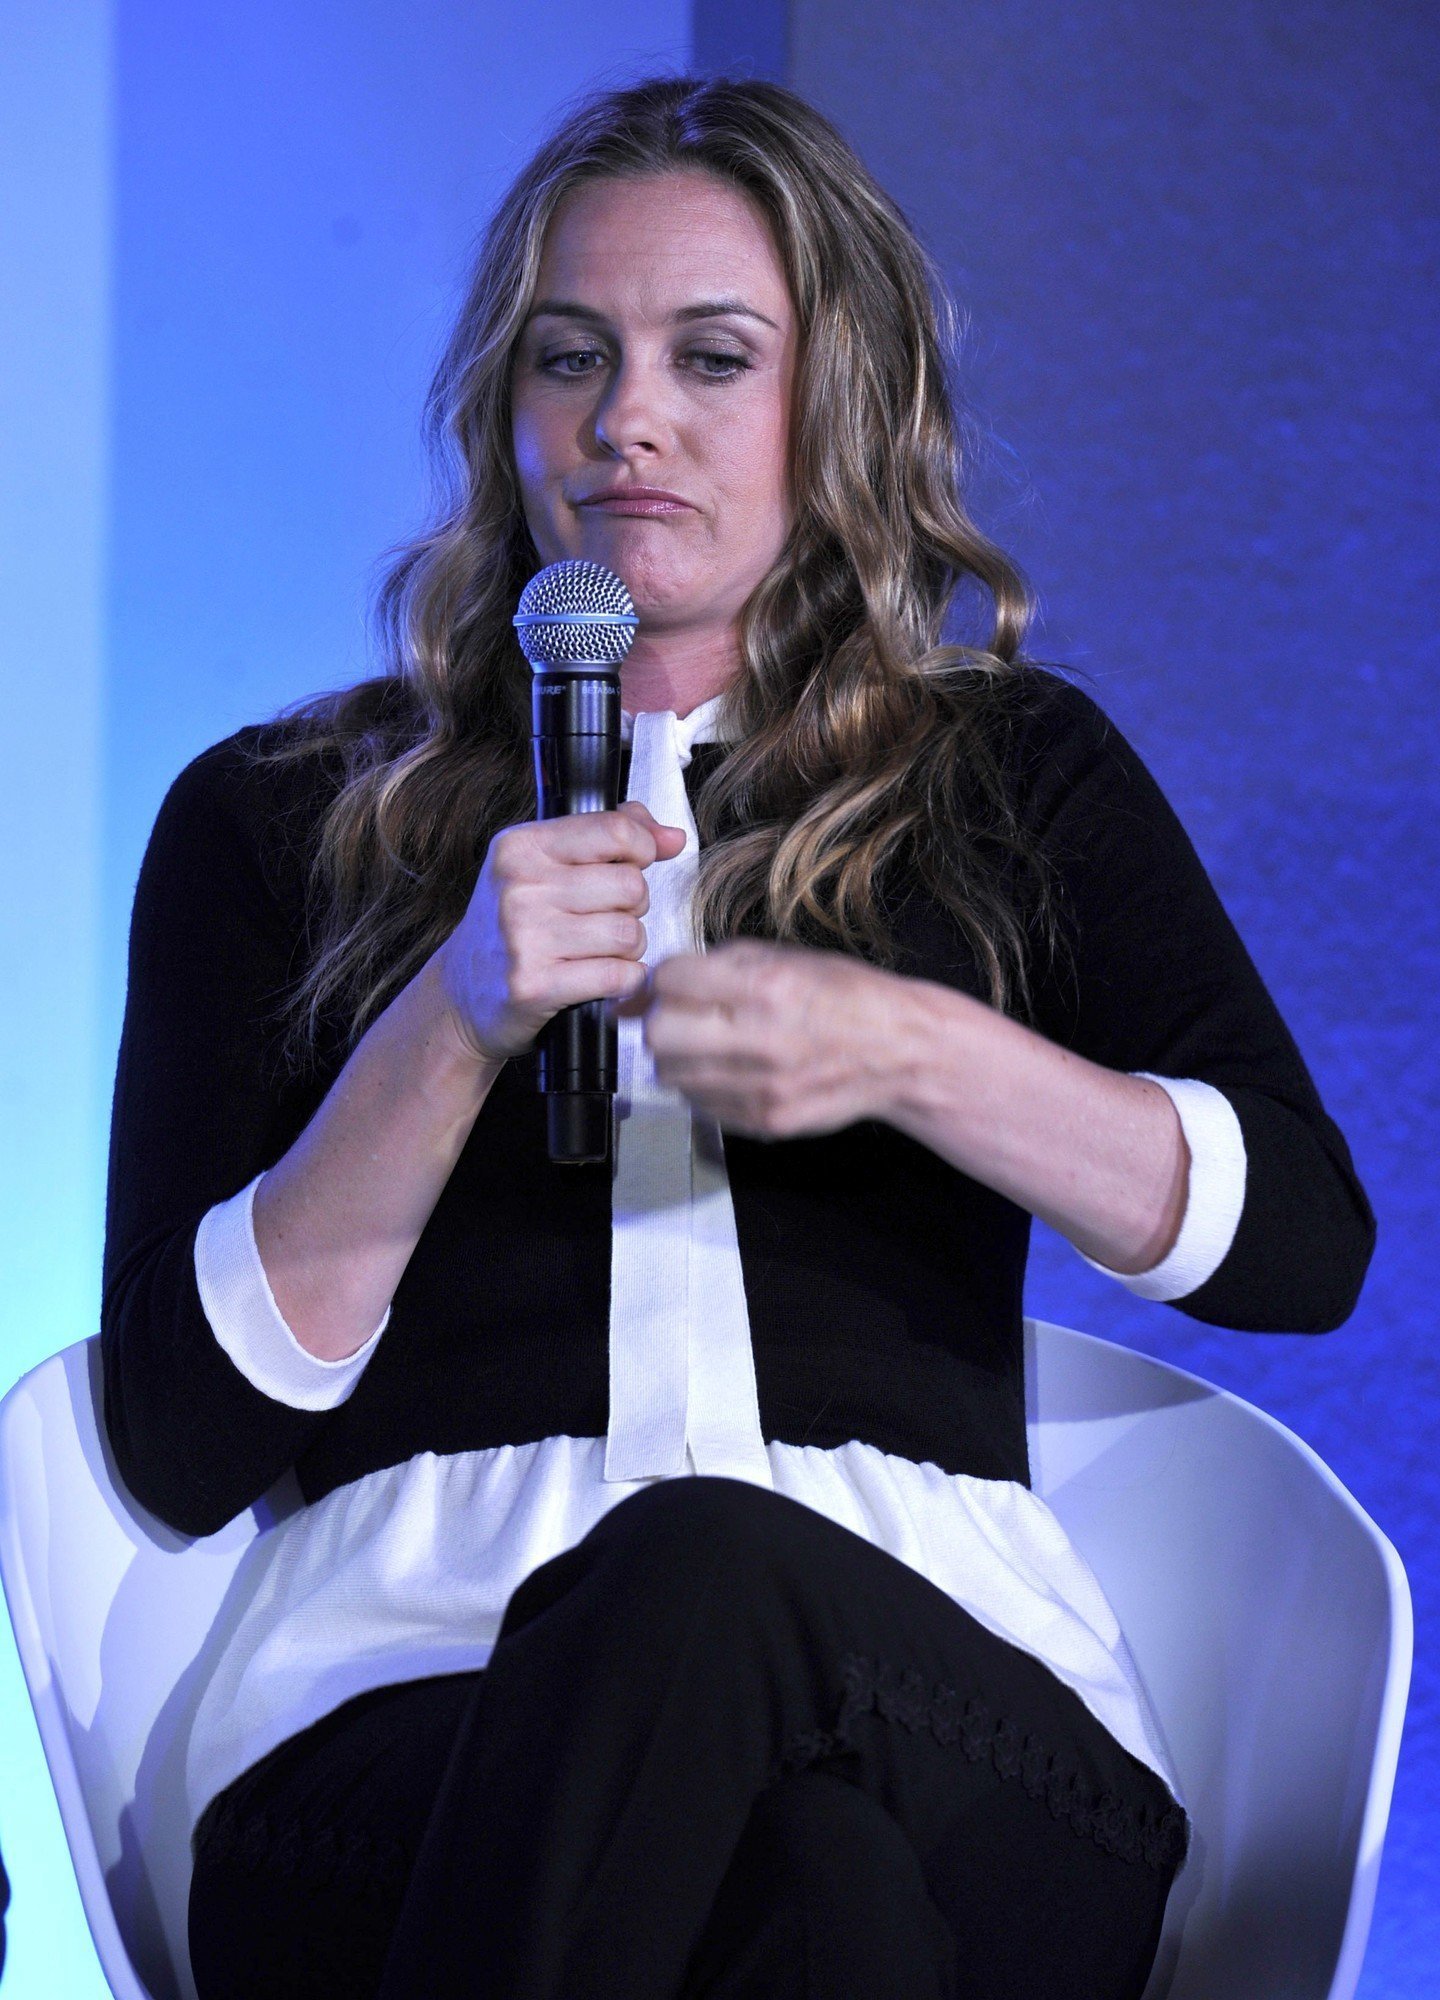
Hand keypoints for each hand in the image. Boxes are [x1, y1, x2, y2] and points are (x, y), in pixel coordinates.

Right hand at [435, 801, 686, 1064]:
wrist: (462, 993)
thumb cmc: (514, 925)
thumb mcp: (545, 864)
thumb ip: (611, 835)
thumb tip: (672, 836)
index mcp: (520, 847)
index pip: (616, 831)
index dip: (641, 850)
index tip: (631, 864)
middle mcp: (518, 887)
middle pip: (631, 885)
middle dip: (632, 906)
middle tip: (602, 917)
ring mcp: (523, 938)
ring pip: (629, 934)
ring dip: (627, 948)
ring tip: (596, 950)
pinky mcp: (534, 986)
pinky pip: (619, 976)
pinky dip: (622, 980)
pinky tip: (596, 977)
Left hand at [616, 938, 906, 1138]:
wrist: (899, 1053)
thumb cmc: (847, 997)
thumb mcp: (788, 958)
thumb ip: (720, 964)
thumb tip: (655, 982)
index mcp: (767, 987)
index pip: (669, 980)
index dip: (666, 978)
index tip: (675, 983)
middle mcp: (761, 1039)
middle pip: (658, 1034)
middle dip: (662, 1020)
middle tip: (684, 1017)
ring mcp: (761, 1088)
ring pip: (671, 1076)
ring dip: (679, 1057)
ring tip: (710, 1045)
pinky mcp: (764, 1122)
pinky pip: (700, 1106)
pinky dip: (703, 1087)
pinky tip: (731, 1070)